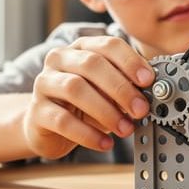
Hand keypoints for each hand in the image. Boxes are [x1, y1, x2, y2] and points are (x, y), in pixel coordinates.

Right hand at [24, 36, 152, 158]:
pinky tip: (105, 144)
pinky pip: (63, 120)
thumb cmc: (84, 104)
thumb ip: (127, 85)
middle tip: (140, 109)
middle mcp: (60, 59)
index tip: (148, 81)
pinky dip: (88, 134)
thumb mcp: (108, 91)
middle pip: (91, 64)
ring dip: (106, 111)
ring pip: (75, 88)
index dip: (130, 61)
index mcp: (82, 47)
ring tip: (125, 128)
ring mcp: (44, 83)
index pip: (108, 45)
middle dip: (121, 88)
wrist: (48, 127)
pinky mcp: (36, 111)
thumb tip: (152, 92)